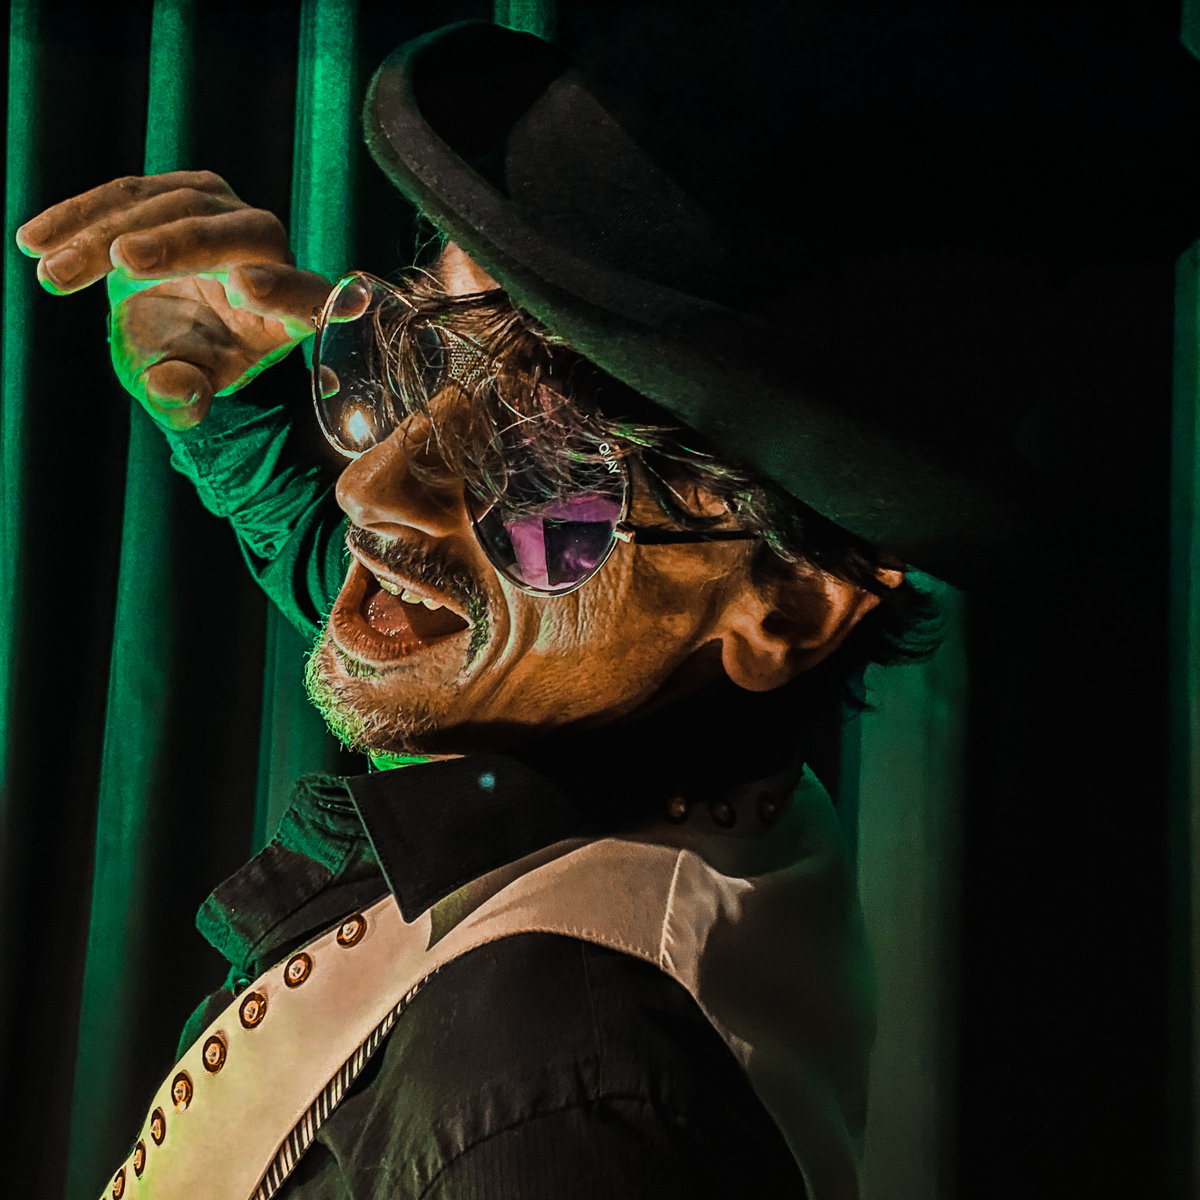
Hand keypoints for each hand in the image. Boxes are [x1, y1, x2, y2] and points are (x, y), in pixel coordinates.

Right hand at [15, 171, 332, 428]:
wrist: (170, 325)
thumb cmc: (191, 364)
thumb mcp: (185, 391)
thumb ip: (183, 398)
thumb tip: (177, 391)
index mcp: (291, 309)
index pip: (304, 294)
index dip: (282, 291)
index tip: (249, 288)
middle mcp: (270, 251)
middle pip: (238, 234)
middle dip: (180, 244)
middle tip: (123, 261)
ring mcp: (227, 211)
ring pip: (174, 205)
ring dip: (105, 234)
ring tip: (52, 273)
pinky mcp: (181, 190)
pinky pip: (129, 193)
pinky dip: (78, 216)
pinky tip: (33, 242)